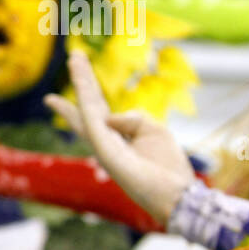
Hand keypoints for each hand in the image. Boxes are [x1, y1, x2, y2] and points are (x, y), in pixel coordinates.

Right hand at [44, 50, 194, 225]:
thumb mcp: (154, 132)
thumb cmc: (166, 166)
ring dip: (82, 81)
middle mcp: (104, 139)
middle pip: (88, 104)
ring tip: (76, 57)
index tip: (77, 70)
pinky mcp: (103, 148)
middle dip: (81, 79)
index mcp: (116, 136)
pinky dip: (85, 97)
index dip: (88, 90)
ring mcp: (101, 143)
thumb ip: (132, 118)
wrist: (174, 193)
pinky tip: (83, 79)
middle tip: (74, 55)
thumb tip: (108, 117)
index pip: (97, 110)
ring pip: (87, 106)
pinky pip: (92, 118)